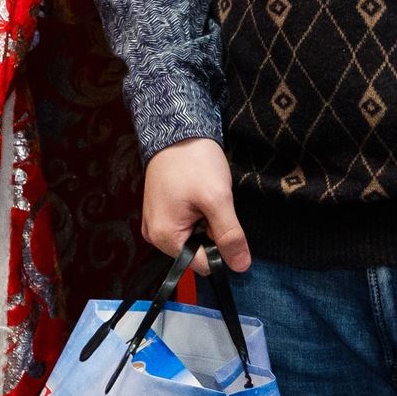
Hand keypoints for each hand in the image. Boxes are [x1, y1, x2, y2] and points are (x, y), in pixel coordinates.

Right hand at [141, 138, 250, 272]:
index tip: (222, 220)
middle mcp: (155, 236)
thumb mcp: (218, 199)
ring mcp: (156, 222)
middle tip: (212, 203)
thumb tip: (241, 267)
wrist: (176, 128)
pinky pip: (185, 223)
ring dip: (205, 221)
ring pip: (193, 236)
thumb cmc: (195, 162)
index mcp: (164, 238)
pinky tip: (197, 194)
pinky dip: (197, 212)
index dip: (220, 249)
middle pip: (196, 251)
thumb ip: (230, 236)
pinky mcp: (161, 210)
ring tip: (204, 195)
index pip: (202, 264)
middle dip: (211, 232)